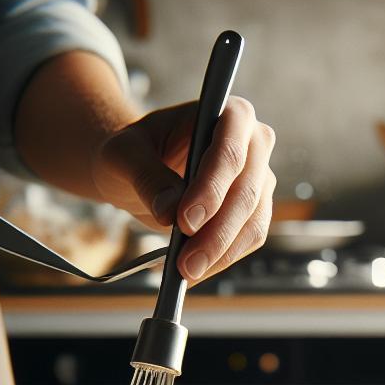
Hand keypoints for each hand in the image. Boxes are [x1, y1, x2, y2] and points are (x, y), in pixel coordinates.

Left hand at [92, 96, 275, 281]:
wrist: (140, 167)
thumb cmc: (134, 150)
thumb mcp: (124, 153)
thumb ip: (146, 175)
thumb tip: (169, 211)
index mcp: (229, 113)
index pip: (230, 151)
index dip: (211, 188)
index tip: (184, 221)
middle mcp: (254, 142)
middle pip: (246, 191)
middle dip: (216, 232)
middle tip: (185, 262)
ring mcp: (260, 177)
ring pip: (253, 221)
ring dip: (221, 252)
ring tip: (186, 271)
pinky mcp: (256, 208)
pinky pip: (249, 238)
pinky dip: (223, 258)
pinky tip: (196, 270)